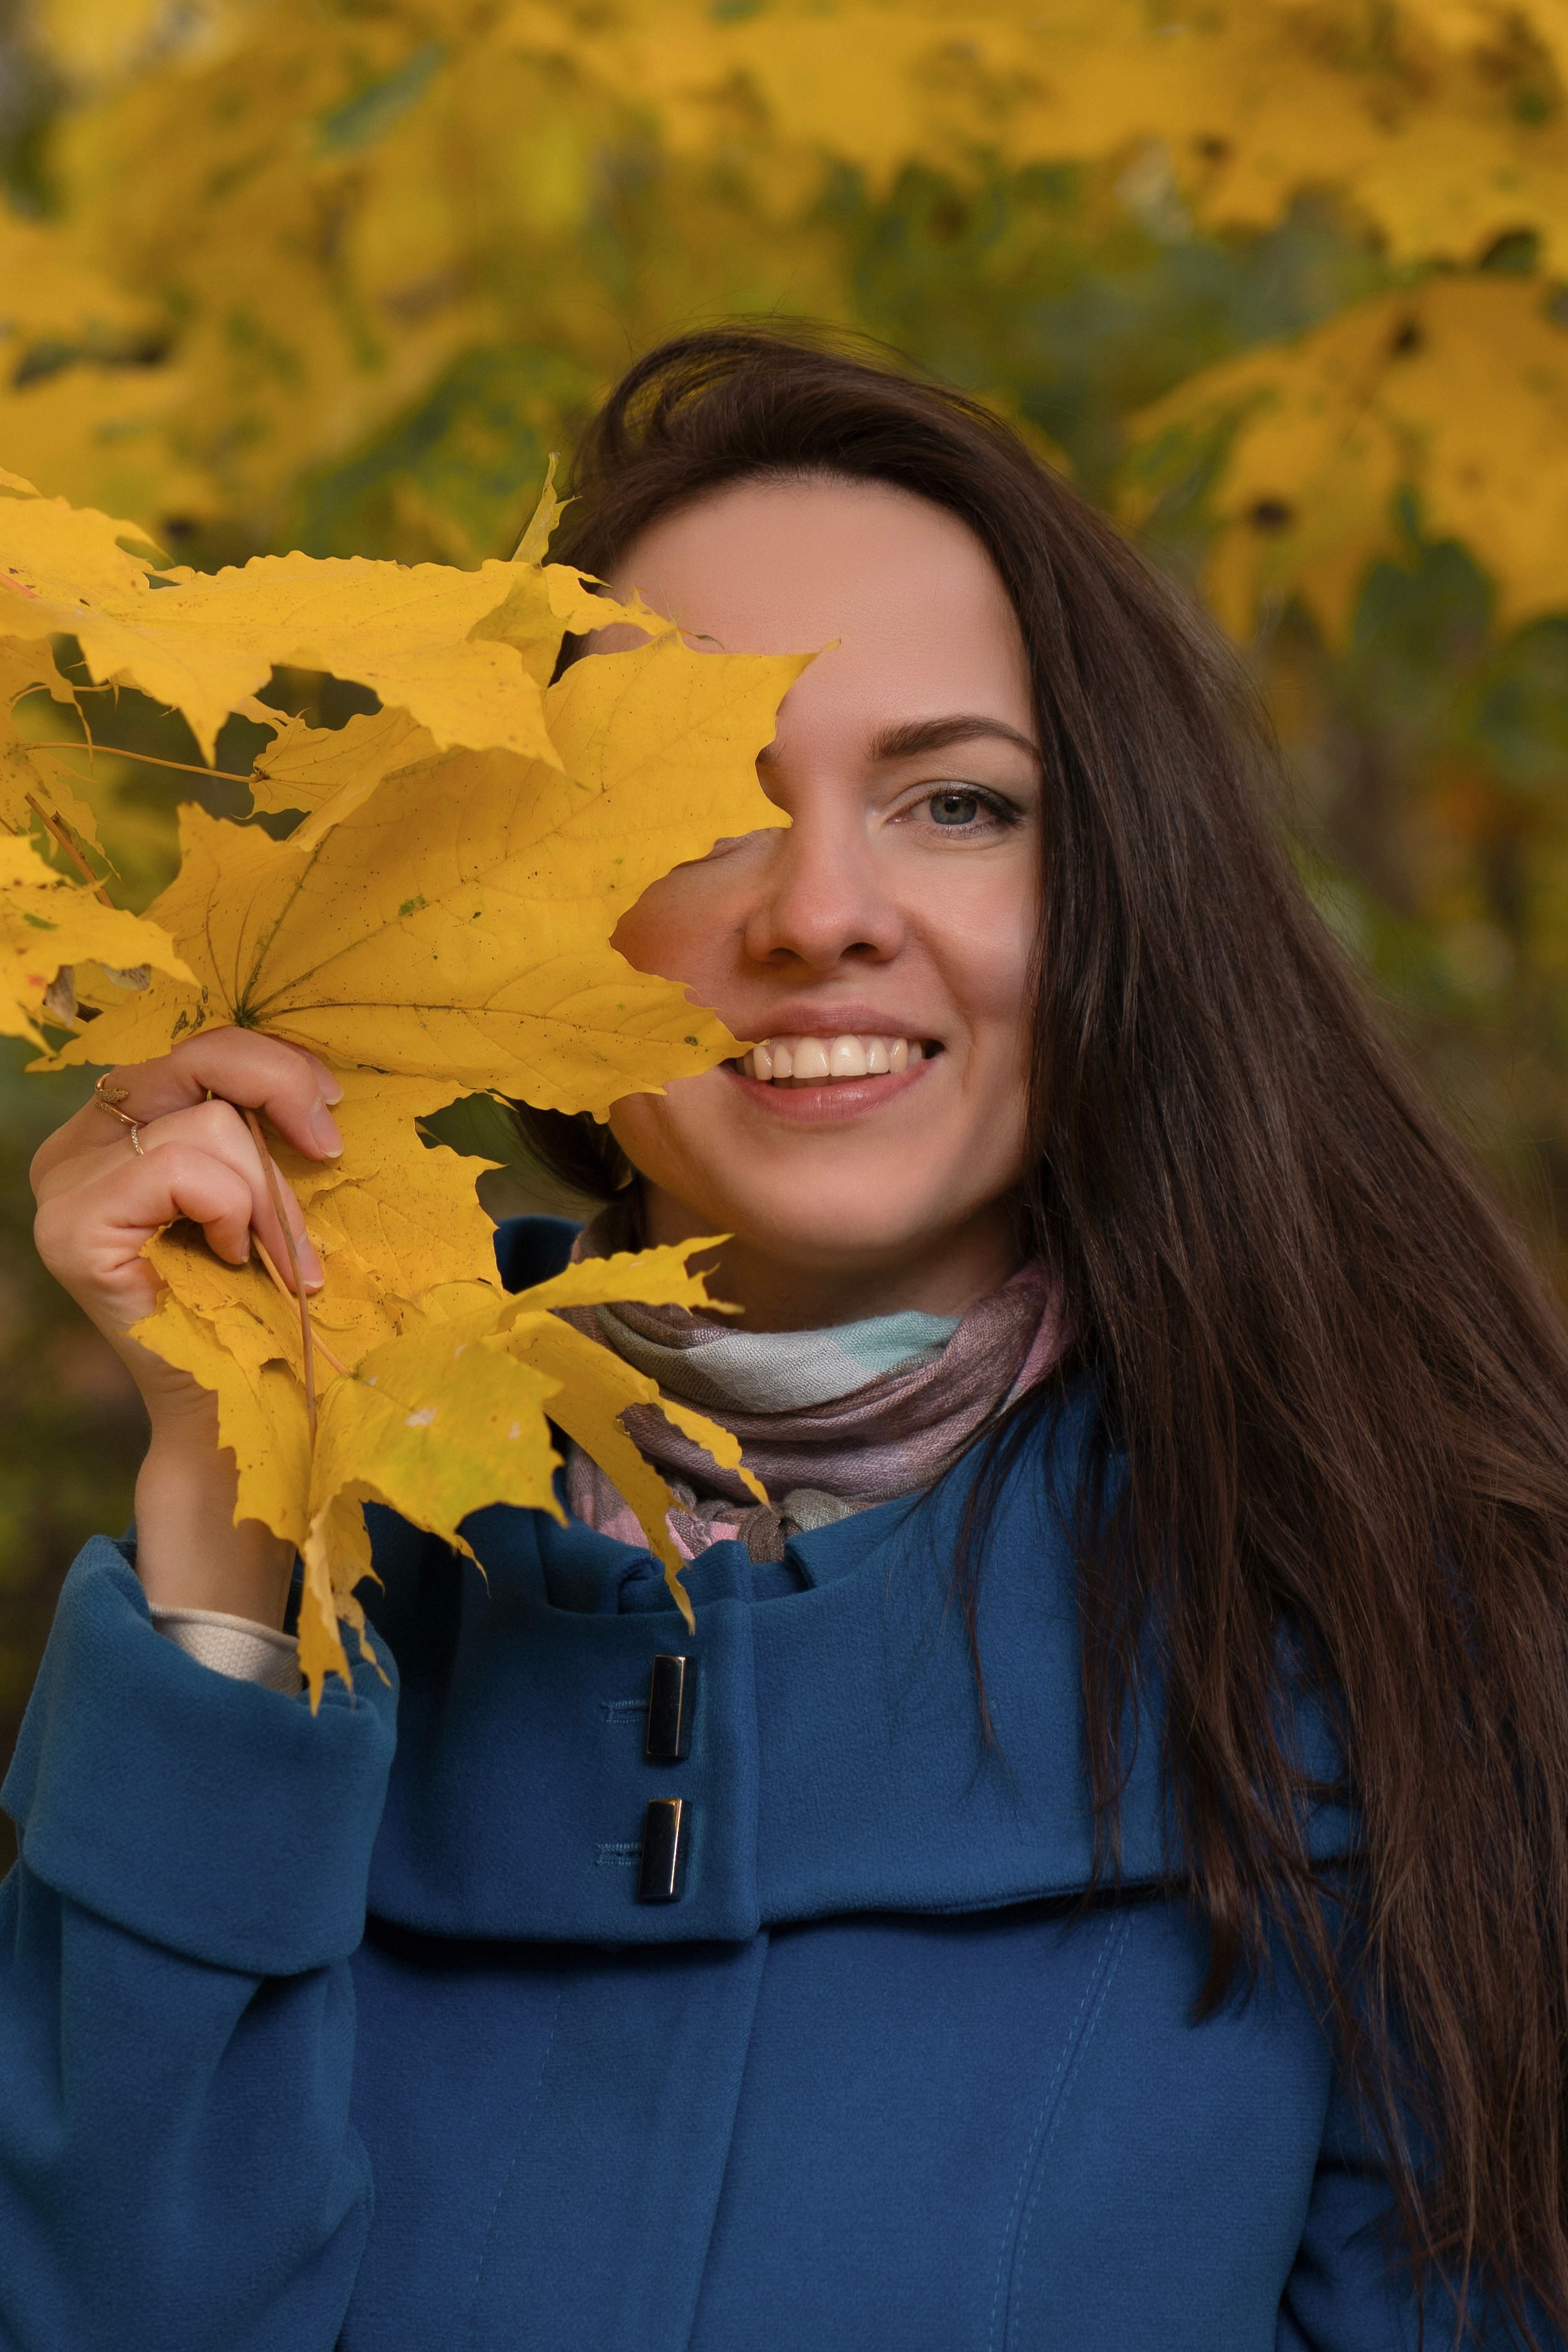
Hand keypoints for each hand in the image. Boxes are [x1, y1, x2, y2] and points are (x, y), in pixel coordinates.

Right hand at [31, 1029, 343, 1622]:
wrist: (240, 1406)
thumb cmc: (261, 1299)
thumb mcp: (266, 1187)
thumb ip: (258, 1121)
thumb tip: (310, 1073)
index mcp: (117, 1125)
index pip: (199, 1045)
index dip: (276, 1064)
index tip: (331, 1111)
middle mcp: (77, 1144)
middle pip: (200, 1056)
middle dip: (282, 1100)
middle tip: (330, 1155)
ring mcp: (63, 1184)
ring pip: (206, 1121)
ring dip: (269, 1193)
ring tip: (275, 1256)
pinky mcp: (71, 1227)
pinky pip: (182, 1167)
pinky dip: (230, 1210)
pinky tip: (230, 1260)